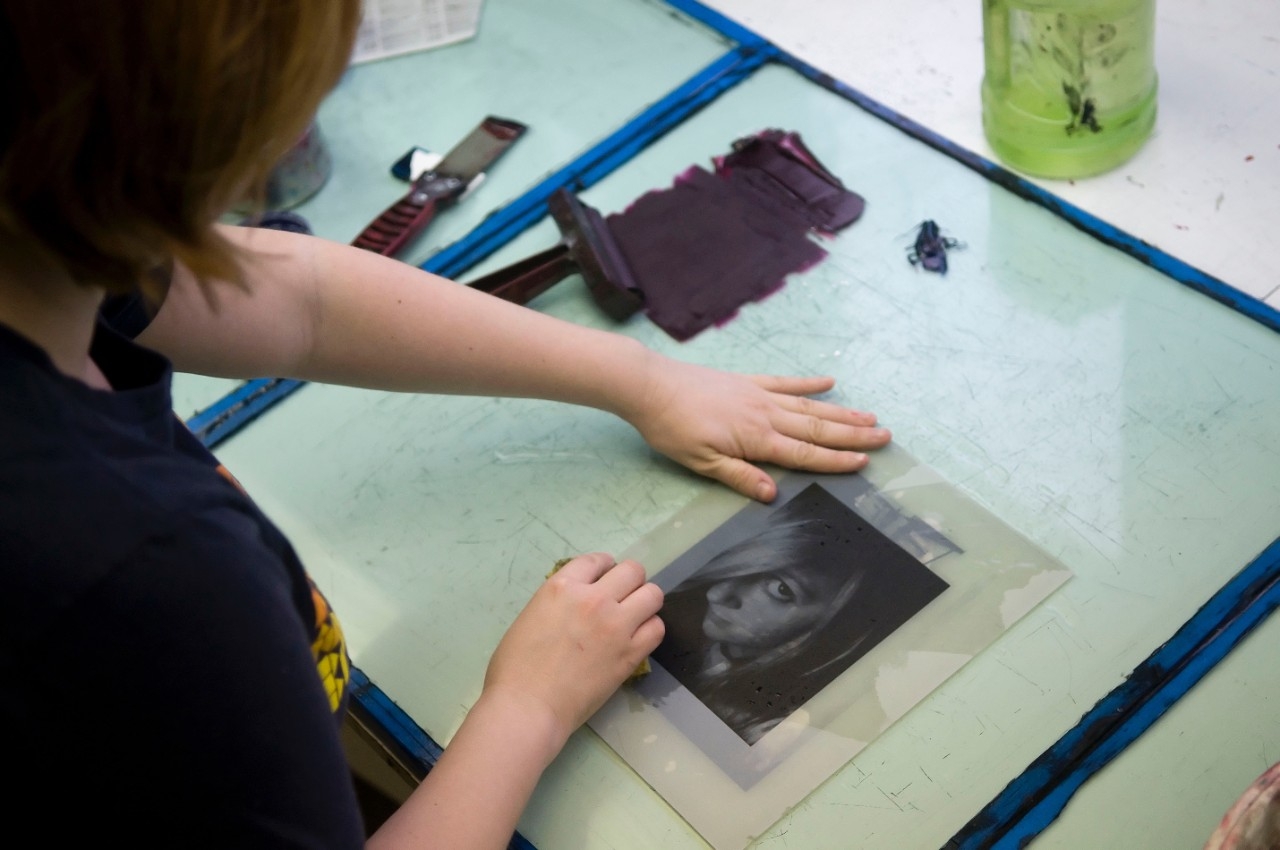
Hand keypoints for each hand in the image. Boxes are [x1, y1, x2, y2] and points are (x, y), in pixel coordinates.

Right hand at [482, 553, 663, 747]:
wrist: (528, 707)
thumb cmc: (514, 669)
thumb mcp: (530, 617)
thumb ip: (557, 604)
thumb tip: (573, 606)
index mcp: (562, 587)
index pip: (596, 561)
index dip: (604, 568)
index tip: (604, 578)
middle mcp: (594, 599)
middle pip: (632, 571)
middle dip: (629, 581)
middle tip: (622, 597)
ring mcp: (616, 625)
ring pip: (652, 594)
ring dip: (644, 602)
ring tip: (634, 616)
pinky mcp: (631, 653)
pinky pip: (657, 628)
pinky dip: (650, 629)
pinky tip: (637, 638)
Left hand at [619, 354, 891, 501]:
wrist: (650, 386)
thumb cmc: (672, 429)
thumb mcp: (701, 463)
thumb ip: (740, 476)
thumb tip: (773, 494)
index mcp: (756, 438)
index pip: (806, 453)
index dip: (837, 459)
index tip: (866, 461)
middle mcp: (765, 414)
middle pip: (818, 427)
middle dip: (854, 434)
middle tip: (886, 437)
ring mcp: (758, 395)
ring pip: (809, 405)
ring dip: (841, 412)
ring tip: (870, 416)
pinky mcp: (747, 382)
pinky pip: (785, 382)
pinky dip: (809, 383)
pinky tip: (829, 383)